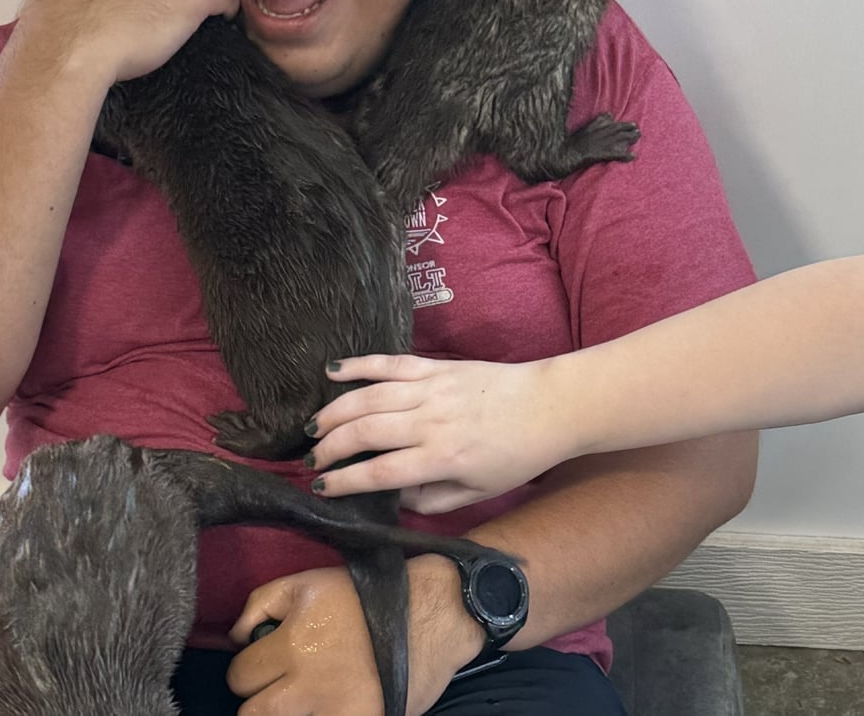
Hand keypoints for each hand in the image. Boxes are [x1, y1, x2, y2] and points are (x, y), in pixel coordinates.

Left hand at [227, 557, 478, 714]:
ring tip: (306, 697)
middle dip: (261, 701)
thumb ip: (259, 605)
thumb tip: (237, 639)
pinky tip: (329, 704)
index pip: (239, 677)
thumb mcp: (305, 583)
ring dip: (290, 713)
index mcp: (292, 645)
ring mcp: (339, 713)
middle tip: (280, 689)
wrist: (432, 613)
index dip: (248, 669)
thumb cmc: (364, 596)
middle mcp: (310, 686)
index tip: (265, 665)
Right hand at [307, 355, 575, 512]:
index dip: (344, 481)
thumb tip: (396, 496)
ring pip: (369, 397)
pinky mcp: (435, 367)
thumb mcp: (480, 492)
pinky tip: (332, 370)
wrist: (552, 406)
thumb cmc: (518, 456)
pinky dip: (358, 365)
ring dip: (334, 411)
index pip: (379, 472)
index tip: (321, 488)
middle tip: (311, 459)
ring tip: (312, 426)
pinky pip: (389, 364)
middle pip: (365, 432)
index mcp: (442, 457)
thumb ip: (434, 499)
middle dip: (330, 447)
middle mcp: (430, 421)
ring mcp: (431, 389)